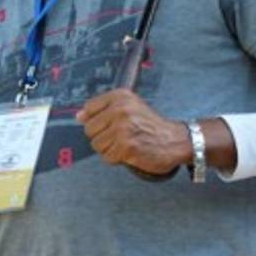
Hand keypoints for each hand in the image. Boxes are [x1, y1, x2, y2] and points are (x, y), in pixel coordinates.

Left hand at [76, 89, 191, 174]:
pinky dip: (116, 158)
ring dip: (109, 149)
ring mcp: (123, 128)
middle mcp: (120, 110)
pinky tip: (129, 152)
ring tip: (125, 144)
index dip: (96, 121)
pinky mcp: (126, 147)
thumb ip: (103, 109)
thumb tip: (79, 116)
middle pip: (90, 129)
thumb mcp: (130, 107)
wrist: (176, 140)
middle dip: (102, 137)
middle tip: (120, 137)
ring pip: (97, 145)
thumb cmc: (151, 125)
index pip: (89, 109)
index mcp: (119, 97)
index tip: (108, 125)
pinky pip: (107, 157)